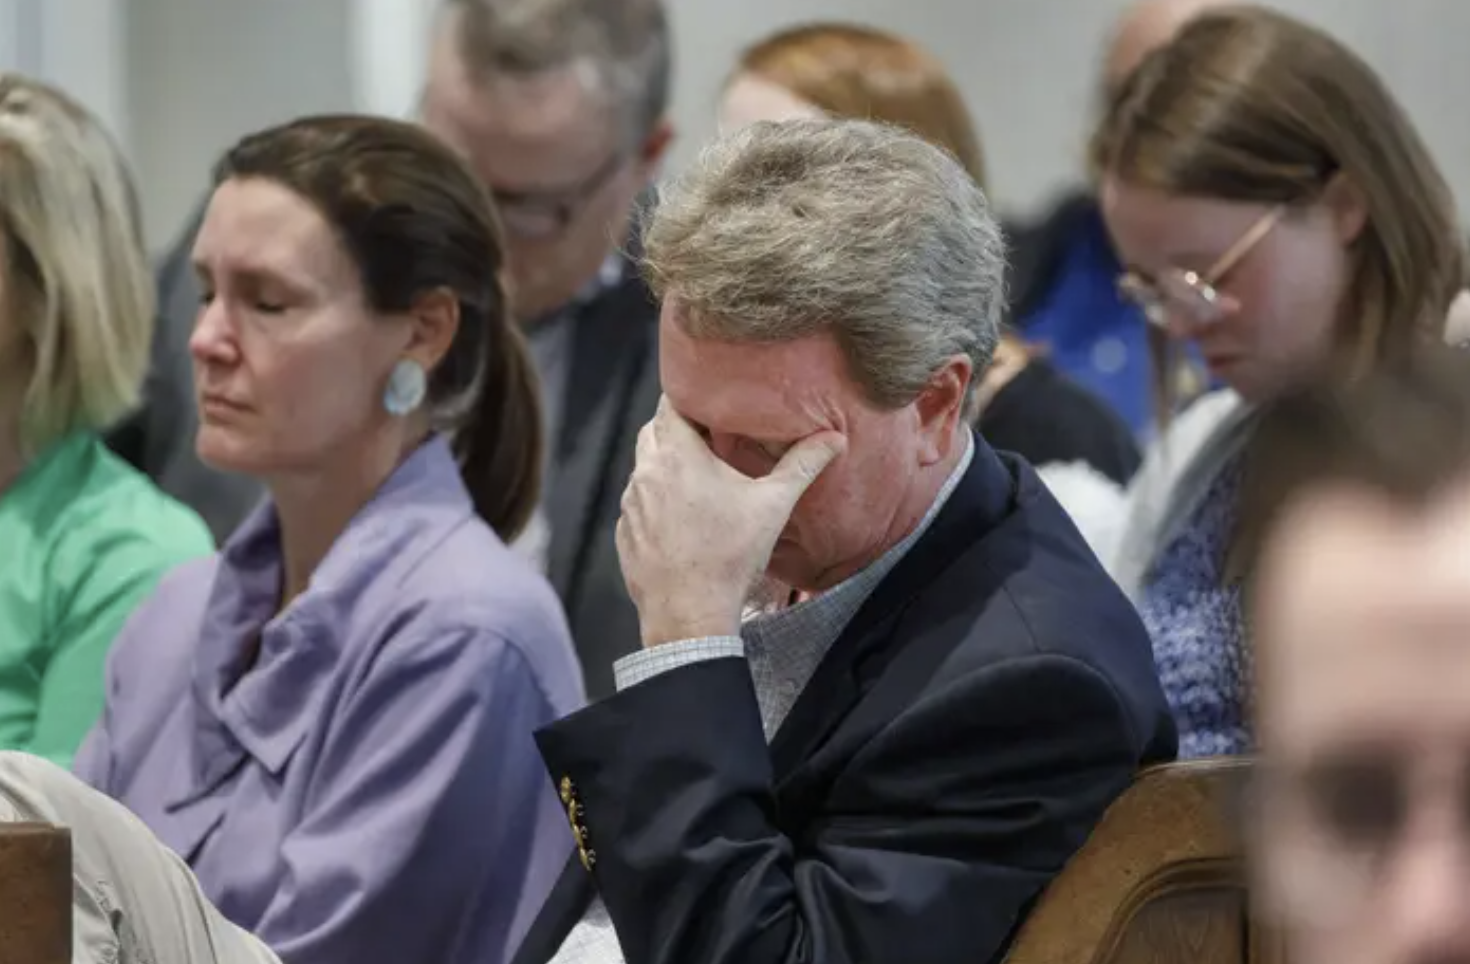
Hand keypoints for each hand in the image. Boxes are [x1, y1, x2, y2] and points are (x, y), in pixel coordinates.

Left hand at [616, 397, 845, 646]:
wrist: (689, 615)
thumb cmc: (729, 557)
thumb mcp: (772, 505)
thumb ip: (802, 465)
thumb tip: (834, 438)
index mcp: (676, 455)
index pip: (670, 404)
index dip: (689, 399)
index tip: (710, 403)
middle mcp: (645, 473)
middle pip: (654, 432)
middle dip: (678, 431)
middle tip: (710, 440)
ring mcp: (629, 505)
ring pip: (644, 469)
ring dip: (666, 468)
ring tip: (699, 482)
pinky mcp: (624, 534)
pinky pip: (638, 505)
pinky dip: (655, 503)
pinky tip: (682, 521)